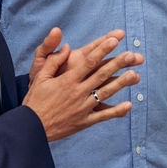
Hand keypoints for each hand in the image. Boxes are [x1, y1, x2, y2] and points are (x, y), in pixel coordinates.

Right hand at [22, 30, 143, 141]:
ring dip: (121, 84)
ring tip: (135, 75)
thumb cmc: (35, 100)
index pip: (88, 61)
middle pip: (101, 74)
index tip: (114, 40)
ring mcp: (82, 107)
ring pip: (105, 93)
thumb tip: (68, 46)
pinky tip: (129, 105)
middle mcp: (77, 92)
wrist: (31, 127)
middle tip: (132, 54)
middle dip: (117, 63)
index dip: (102, 50)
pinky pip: (103, 116)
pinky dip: (116, 111)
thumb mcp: (40, 76)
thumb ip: (54, 60)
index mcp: (67, 79)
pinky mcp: (84, 121)